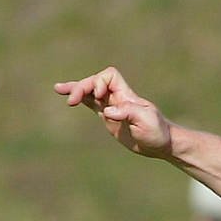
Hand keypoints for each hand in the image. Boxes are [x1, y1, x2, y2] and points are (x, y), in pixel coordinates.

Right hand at [53, 67, 172, 158]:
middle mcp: (116, 97)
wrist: (162, 144)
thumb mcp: (146, 121)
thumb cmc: (158, 131)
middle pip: (94, 82)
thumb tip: (107, 111)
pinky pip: (90, 103)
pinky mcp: (107, 117)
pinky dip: (80, 99)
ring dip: (75, 89)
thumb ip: (127, 112)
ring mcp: (111, 106)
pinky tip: (68, 98)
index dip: (100, 81)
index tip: (99, 96)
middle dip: (82, 88)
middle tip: (72, 100)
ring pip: (89, 92)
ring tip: (58, 89)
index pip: (109, 76)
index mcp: (126, 95)